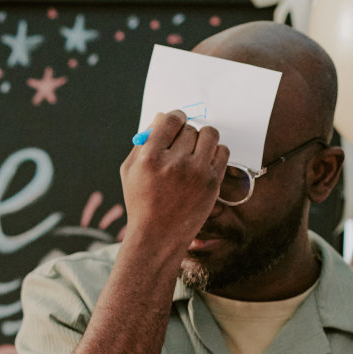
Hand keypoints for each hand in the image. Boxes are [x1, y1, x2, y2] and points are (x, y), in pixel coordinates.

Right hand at [118, 110, 228, 256]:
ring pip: (209, 134)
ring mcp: (195, 172)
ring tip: (195, 151)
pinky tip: (204, 163)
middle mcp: (173, 163)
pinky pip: (222, 151)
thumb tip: (161, 118)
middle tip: (180, 147)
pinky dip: (215, 153)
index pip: (170, 119)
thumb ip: (143, 142)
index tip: (176, 122)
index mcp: (149, 158)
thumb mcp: (130, 171)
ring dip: (203, 138)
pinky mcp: (212, 181)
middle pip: (189, 128)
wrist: (158, 235)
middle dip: (185, 134)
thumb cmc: (141, 201)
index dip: (174, 118)